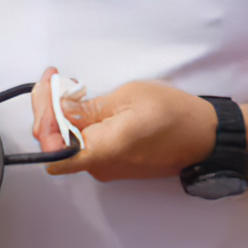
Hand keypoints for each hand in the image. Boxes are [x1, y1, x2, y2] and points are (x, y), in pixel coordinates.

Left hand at [29, 66, 217, 180]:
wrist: (204, 138)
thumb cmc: (173, 115)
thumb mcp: (127, 98)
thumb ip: (87, 108)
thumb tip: (57, 109)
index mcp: (102, 152)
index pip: (52, 148)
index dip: (43, 115)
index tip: (47, 86)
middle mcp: (100, 167)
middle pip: (56, 143)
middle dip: (48, 109)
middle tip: (53, 80)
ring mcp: (107, 167)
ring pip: (68, 143)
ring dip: (60, 114)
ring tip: (65, 86)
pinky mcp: (114, 163)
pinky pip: (84, 145)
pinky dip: (76, 123)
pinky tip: (79, 103)